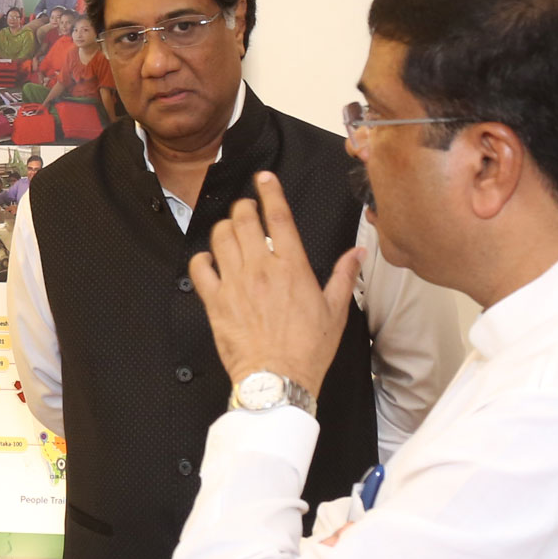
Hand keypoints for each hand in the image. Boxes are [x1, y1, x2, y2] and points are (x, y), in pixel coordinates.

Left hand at [187, 172, 358, 392]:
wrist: (277, 380)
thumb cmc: (307, 350)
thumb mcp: (336, 311)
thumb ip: (344, 276)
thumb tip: (357, 254)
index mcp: (293, 267)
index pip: (279, 215)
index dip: (269, 190)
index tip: (264, 178)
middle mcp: (262, 268)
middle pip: (244, 218)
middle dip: (243, 207)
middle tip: (246, 210)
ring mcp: (235, 283)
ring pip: (220, 236)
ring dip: (224, 228)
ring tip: (231, 233)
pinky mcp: (215, 301)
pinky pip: (200, 267)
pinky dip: (203, 258)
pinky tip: (210, 261)